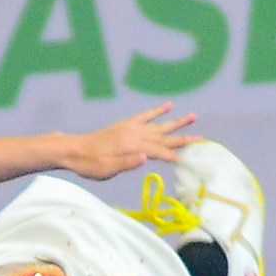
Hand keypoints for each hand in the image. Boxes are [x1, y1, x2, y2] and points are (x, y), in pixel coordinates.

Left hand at [58, 104, 198, 180]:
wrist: (73, 150)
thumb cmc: (89, 164)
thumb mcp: (106, 169)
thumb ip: (126, 163)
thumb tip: (146, 158)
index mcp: (131, 146)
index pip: (158, 152)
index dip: (174, 157)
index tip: (191, 160)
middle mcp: (134, 134)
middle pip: (164, 138)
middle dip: (184, 139)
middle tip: (202, 139)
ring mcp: (130, 128)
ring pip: (159, 126)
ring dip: (176, 122)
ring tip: (193, 116)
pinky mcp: (125, 126)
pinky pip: (145, 116)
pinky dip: (157, 111)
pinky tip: (168, 106)